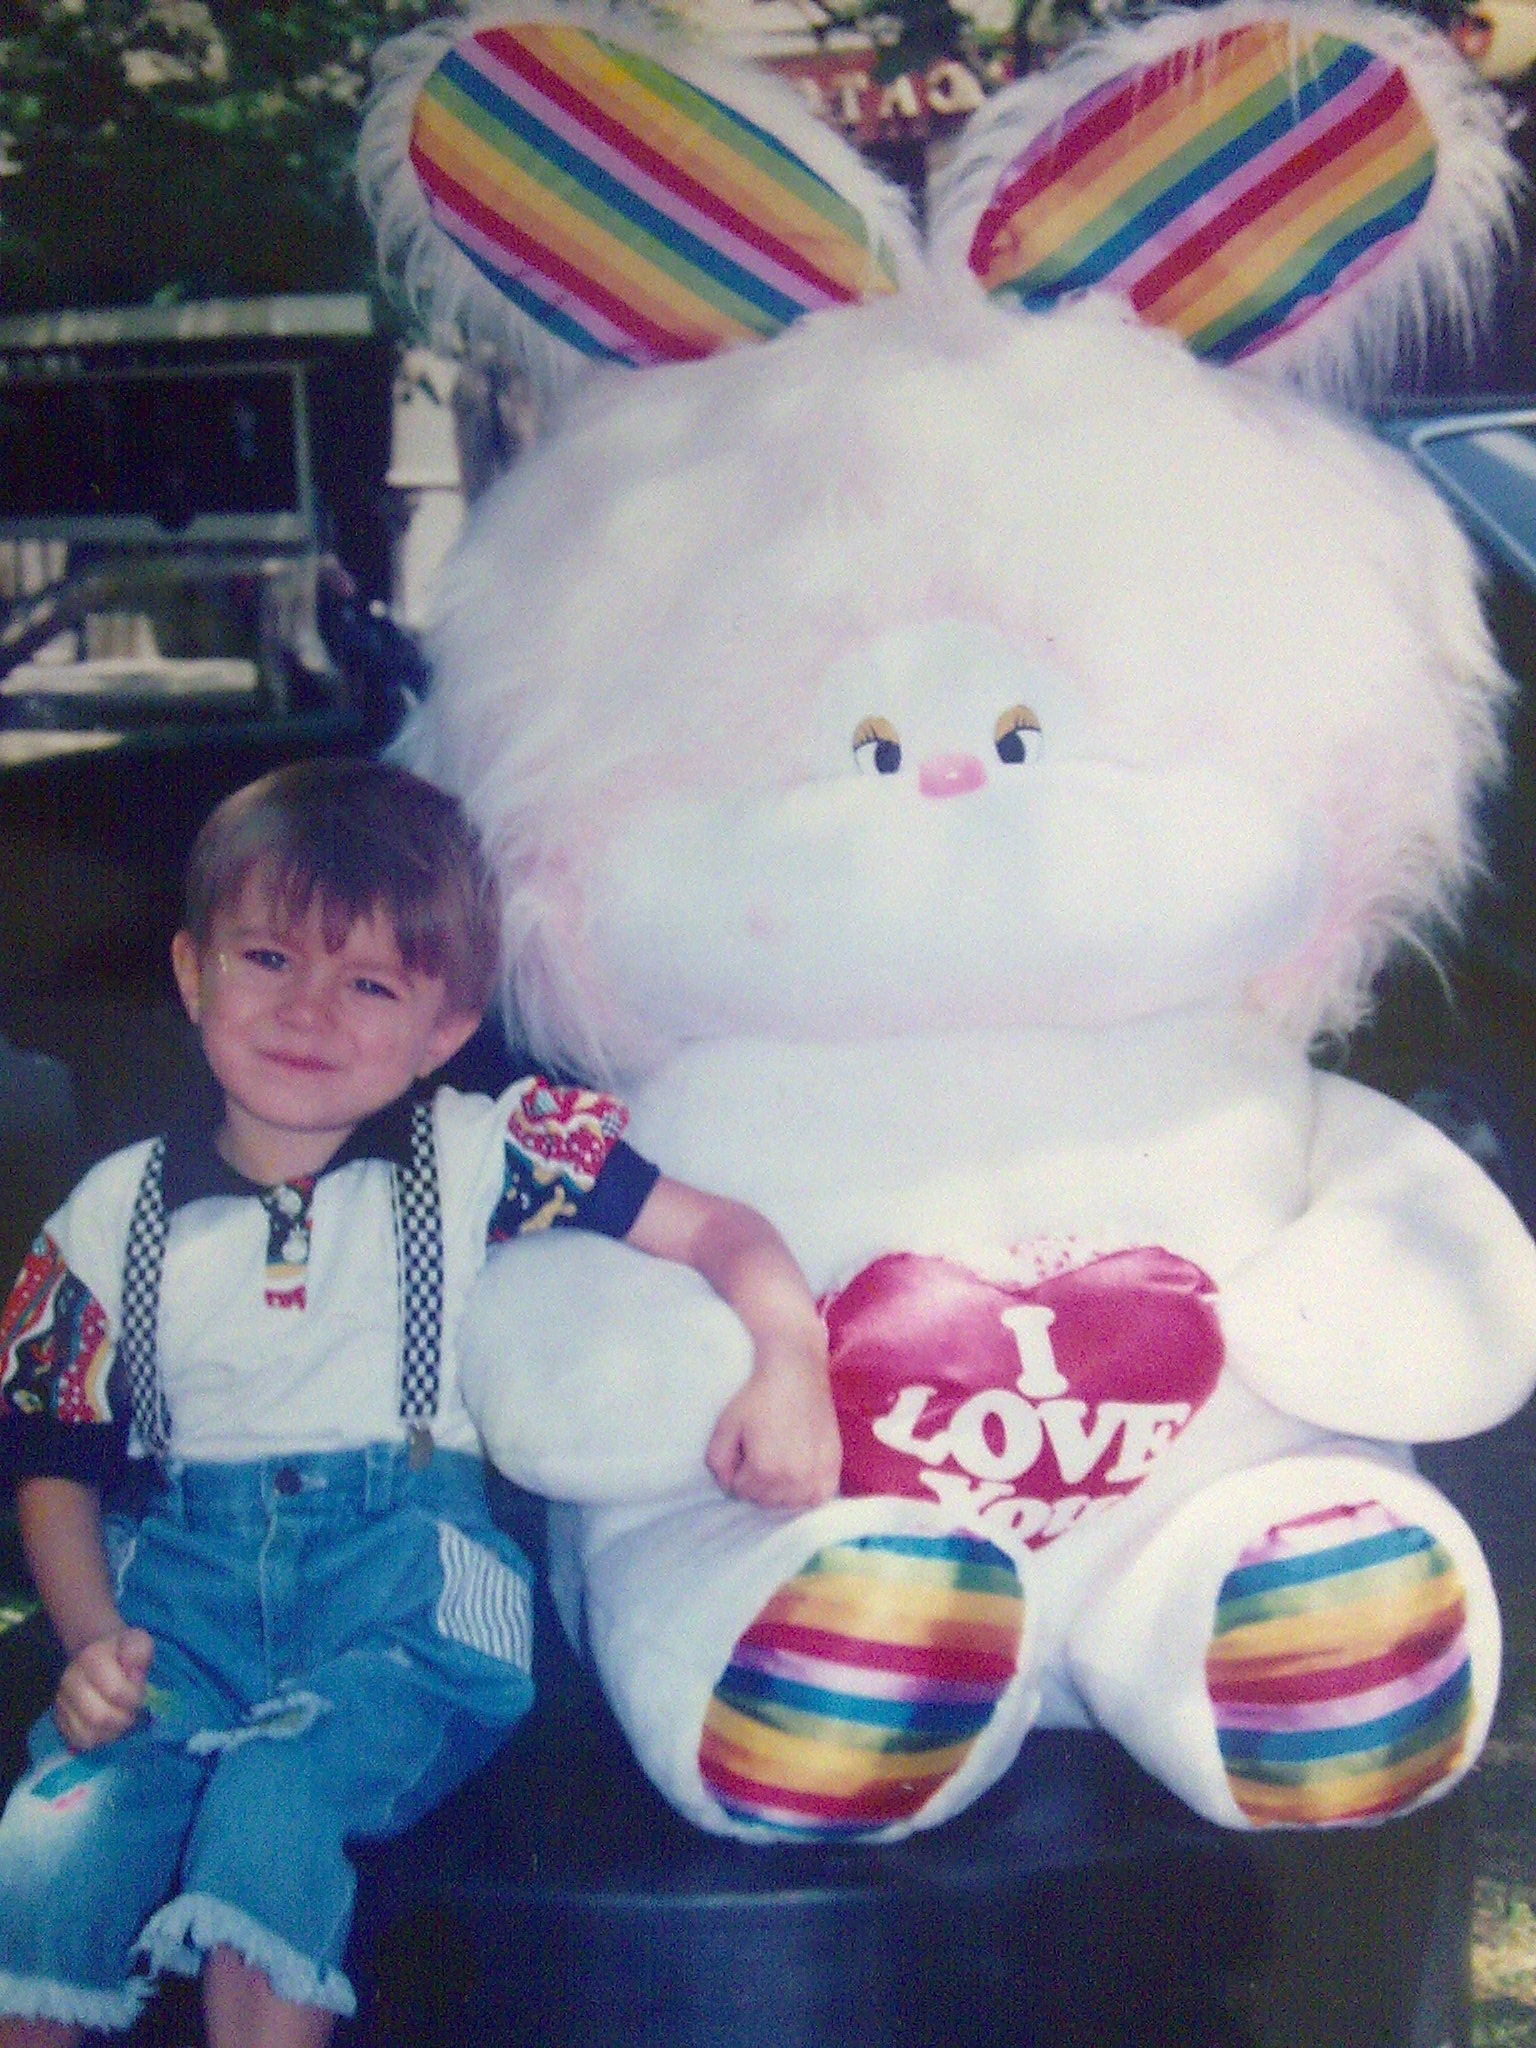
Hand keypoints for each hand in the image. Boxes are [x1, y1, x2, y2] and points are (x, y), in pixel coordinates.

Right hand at [52, 1627, 153, 1751]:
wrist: (98, 1653)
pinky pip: (78, 1742)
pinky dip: (97, 1740)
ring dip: (111, 1733)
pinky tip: (108, 1728)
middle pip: (98, 1717)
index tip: (140, 1693)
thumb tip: (132, 1669)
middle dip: (123, 1720)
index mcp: (91, 1657)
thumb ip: (139, 1651)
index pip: (114, 1691)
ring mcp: (61, 1702)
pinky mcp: (59, 1719)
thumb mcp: (138, 1641)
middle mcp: (70, 1680)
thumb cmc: (122, 1650)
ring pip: (86, 1735)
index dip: (134, 1698)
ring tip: (121, 1720)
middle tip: (133, 1712)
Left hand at [706, 1335, 841, 1508]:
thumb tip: (727, 1485)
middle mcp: (792, 1480)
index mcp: (764, 1470)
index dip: (738, 1471)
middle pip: (765, 1500)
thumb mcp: (726, 1425)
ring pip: (789, 1502)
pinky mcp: (833, 1469)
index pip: (741, 1492)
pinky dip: (806, 1492)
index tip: (745, 1451)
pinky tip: (800, 1472)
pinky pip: (816, 1498)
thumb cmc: (759, 1397)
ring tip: (780, 1461)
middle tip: (762, 1453)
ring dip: (780, 1489)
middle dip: (757, 1482)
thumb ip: (717, 1461)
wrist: (797, 1374)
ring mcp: (815, 1476)